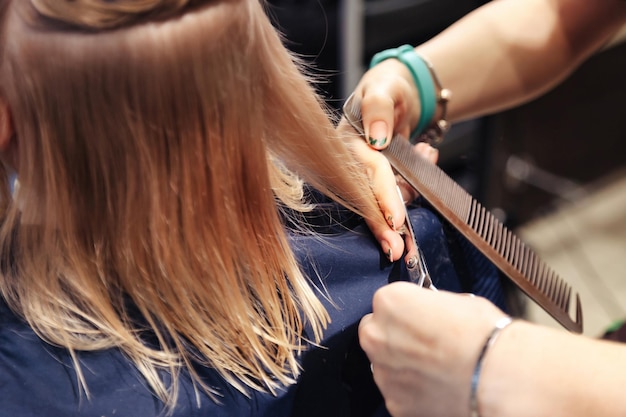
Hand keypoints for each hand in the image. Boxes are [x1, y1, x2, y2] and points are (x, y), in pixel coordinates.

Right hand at [339, 55, 437, 259]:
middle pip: (367, 200)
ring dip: (410, 192)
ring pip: (386, 200)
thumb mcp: (382, 89)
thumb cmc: (386, 88)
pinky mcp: (383, 179)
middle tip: (398, 251)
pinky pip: (399, 192)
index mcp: (345, 144)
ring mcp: (367, 174)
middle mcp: (352, 164)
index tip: (396, 222)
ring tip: (428, 153)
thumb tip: (378, 139)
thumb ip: (378, 109)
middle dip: (384, 226)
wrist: (398, 92)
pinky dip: (417, 180)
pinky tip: (427, 153)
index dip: (380, 199)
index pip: (363, 176)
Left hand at [358, 282, 506, 416]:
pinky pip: (398, 393)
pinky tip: (438, 386)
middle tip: (426, 344)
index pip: (386, 303)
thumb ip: (428, 306)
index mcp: (390, 303)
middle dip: (396, 337)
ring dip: (403, 365)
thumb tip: (429, 312)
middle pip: (377, 333)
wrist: (498, 378)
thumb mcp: (456, 300)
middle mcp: (378, 336)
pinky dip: (412, 391)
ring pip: (386, 365)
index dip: (406, 311)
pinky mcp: (395, 403)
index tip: (420, 318)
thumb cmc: (482, 336)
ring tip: (437, 368)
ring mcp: (383, 373)